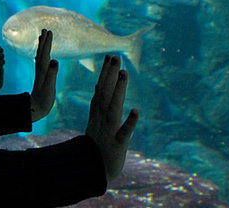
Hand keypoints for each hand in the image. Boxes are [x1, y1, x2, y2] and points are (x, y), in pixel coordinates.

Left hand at [29, 29, 57, 121]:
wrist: (36, 109)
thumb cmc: (44, 99)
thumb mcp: (49, 86)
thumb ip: (52, 73)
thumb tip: (54, 60)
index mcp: (42, 70)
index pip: (45, 53)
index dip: (47, 42)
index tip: (49, 32)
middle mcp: (40, 69)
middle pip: (41, 52)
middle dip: (43, 41)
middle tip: (45, 29)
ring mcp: (40, 73)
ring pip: (40, 56)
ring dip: (42, 46)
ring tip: (42, 37)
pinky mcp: (41, 77)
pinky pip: (41, 62)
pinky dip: (42, 55)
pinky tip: (43, 55)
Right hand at [85, 55, 138, 180]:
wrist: (92, 171)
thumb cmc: (96, 145)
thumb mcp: (95, 122)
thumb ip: (98, 103)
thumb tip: (98, 84)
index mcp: (97, 114)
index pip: (100, 89)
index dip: (105, 73)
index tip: (109, 57)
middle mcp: (101, 119)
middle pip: (105, 94)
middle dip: (110, 75)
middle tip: (115, 57)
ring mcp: (108, 131)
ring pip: (113, 107)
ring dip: (118, 90)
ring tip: (124, 74)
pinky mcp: (116, 145)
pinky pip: (123, 133)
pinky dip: (129, 122)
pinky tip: (136, 111)